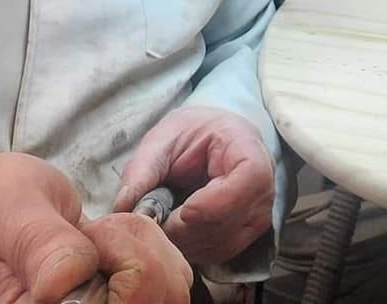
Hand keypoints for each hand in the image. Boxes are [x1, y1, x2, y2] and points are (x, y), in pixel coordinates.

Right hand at [0, 152, 191, 303]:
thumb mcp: (7, 213)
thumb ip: (41, 244)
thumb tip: (66, 281)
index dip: (126, 265)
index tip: (90, 237)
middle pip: (158, 297)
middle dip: (141, 250)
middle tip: (95, 231)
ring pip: (169, 286)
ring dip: (146, 244)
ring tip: (99, 233)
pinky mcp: (121, 298)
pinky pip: (166, 275)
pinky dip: (149, 242)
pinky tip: (112, 235)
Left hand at [114, 107, 274, 264]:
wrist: (217, 137)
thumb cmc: (194, 132)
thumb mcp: (165, 136)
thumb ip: (143, 168)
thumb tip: (123, 207)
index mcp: (249, 153)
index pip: (241, 188)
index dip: (206, 206)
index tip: (176, 209)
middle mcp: (263, 191)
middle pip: (224, 224)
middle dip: (181, 228)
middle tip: (151, 218)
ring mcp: (258, 219)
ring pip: (218, 245)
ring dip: (182, 240)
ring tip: (160, 220)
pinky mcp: (246, 238)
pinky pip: (217, 254)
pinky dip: (190, 247)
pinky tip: (174, 229)